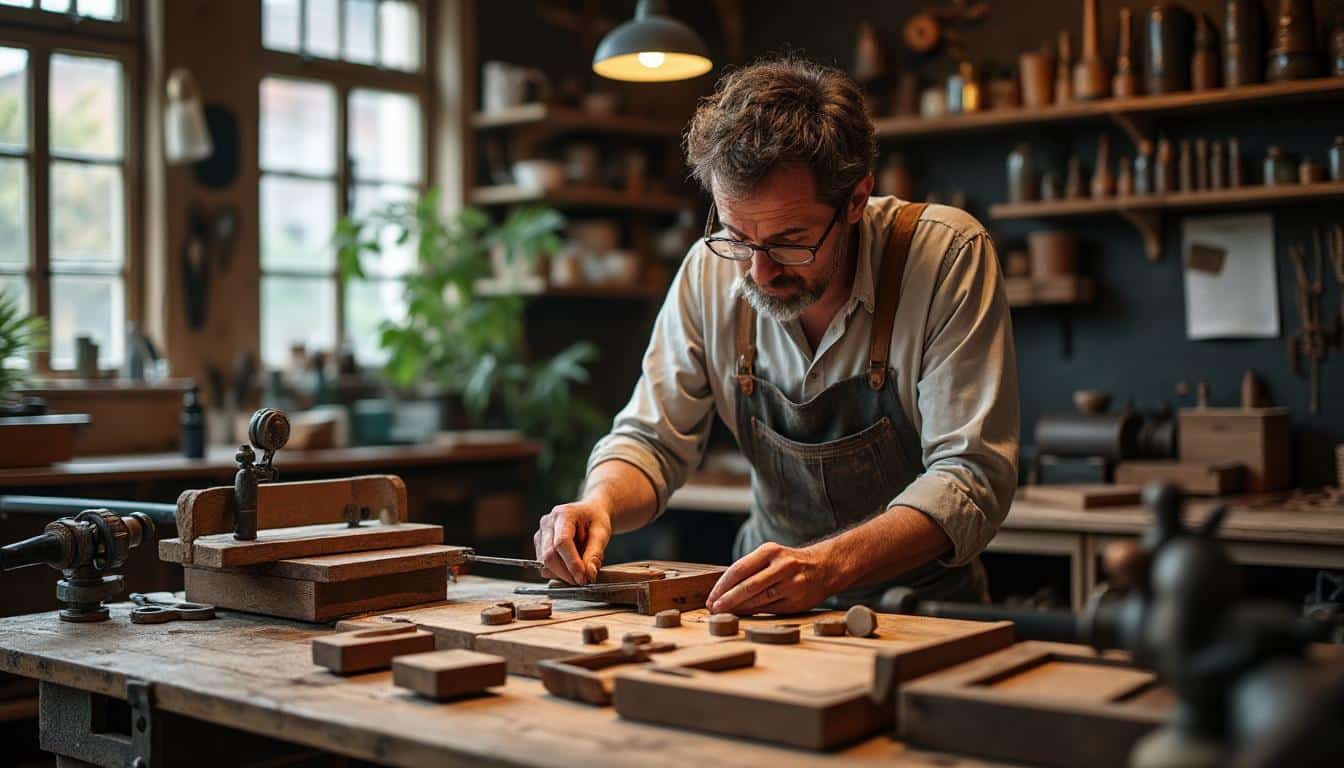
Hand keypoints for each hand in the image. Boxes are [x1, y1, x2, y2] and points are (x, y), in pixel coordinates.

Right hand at [533, 499, 611, 584]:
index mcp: (563, 514)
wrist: (589, 513)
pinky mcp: (539, 545)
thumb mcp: (602, 533)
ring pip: (544, 563)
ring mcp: (540, 534)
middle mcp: (547, 523)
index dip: (572, 563)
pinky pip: (544, 565)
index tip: (583, 578)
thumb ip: (595, 554)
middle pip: (549, 555)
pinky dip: (558, 571)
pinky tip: (571, 565)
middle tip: (583, 581)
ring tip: (580, 569)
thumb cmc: (595, 520)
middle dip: (566, 573)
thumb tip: (589, 574)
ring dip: (562, 573)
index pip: (562, 543)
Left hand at [705, 542, 833, 614]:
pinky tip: (743, 615)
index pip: (739, 569)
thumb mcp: (771, 556)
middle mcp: (782, 566)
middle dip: (727, 600)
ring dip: (739, 608)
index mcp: (770, 551)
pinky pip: (770, 608)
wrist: (825, 567)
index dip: (722, 586)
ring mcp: (791, 584)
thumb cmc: (789, 563)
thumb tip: (722, 590)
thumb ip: (750, 569)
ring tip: (724, 613)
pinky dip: (754, 612)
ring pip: (759, 599)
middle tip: (713, 609)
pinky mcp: (798, 600)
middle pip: (747, 586)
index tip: (711, 598)